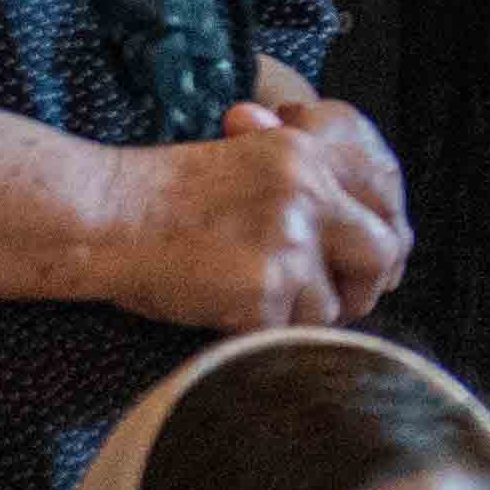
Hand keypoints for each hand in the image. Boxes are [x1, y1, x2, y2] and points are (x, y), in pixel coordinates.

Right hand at [104, 98, 411, 329]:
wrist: (105, 217)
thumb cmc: (164, 197)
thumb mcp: (244, 161)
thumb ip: (303, 184)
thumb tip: (369, 233)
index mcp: (305, 155)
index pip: (382, 195)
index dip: (384, 236)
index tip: (374, 264)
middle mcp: (307, 192)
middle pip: (381, 252)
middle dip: (365, 286)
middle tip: (341, 302)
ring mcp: (287, 240)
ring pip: (332, 305)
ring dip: (298, 317)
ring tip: (254, 303)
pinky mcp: (263, 287)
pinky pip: (286, 333)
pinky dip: (259, 334)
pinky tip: (224, 314)